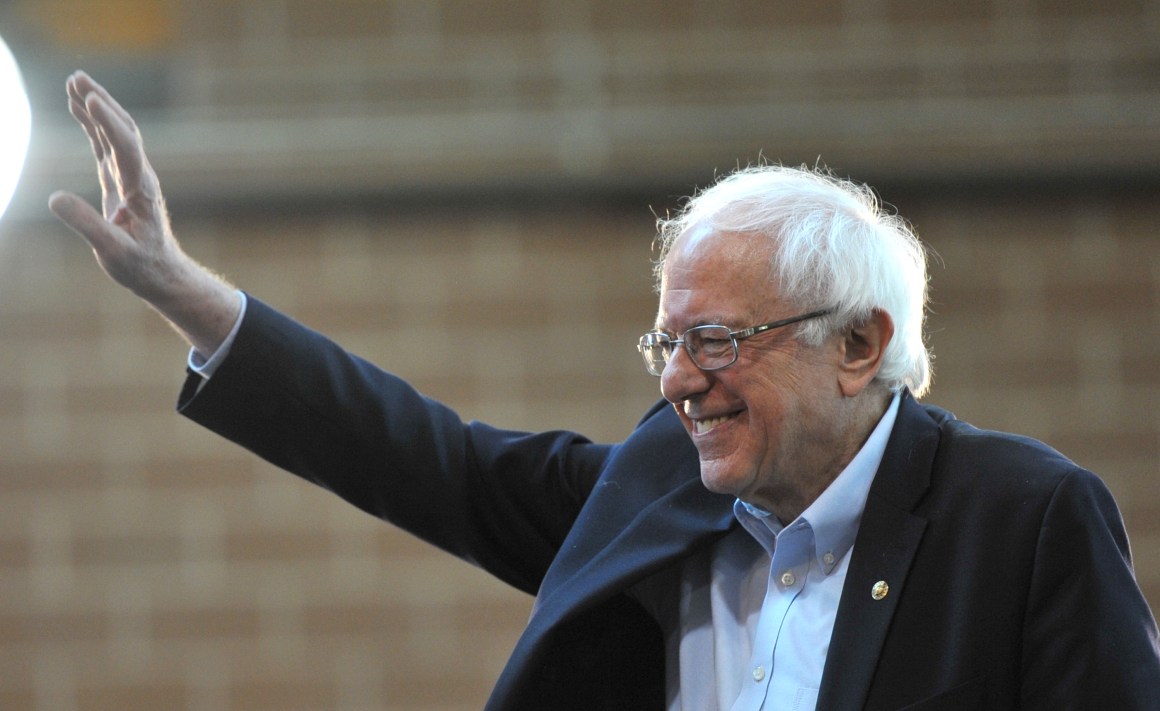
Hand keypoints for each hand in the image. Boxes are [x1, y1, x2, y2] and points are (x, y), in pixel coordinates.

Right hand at [49, 71, 240, 354]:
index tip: (91, 99)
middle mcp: (139, 177)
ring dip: (96, 107)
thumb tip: (54, 198)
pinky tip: (77, 107)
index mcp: (141, 190)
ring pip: (114, 133)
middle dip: (101, 102)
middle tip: (77, 77)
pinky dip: (92, 125)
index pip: (126, 148)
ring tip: (74, 81)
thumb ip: (86, 225)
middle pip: (123, 130)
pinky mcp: (120, 182)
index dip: (108, 123)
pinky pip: (105, 146)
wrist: (161, 273)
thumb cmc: (141, 266)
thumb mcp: (113, 251)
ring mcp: (130, 177)